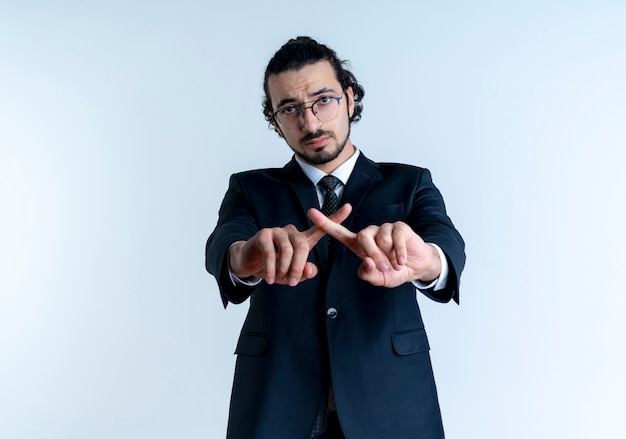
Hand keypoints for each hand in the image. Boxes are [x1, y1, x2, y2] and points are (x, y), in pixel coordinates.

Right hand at [229, 204, 352, 285]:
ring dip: (284, 269)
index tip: (349, 207)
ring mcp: (277, 231)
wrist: (250, 264)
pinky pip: (270, 252)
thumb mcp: (292, 275)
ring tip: (279, 280)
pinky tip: (270, 279)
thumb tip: (310, 268)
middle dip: (298, 267)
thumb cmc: (276, 268)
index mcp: (302, 239)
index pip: (321, 228)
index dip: (335, 218)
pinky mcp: (263, 234)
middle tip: (293, 282)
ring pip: (287, 250)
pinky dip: (271, 268)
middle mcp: (291, 232)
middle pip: (302, 246)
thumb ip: (305, 273)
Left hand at [308, 204, 440, 287]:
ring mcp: (384, 228)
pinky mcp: (399, 226)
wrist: (417, 267)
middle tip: (384, 268)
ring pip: (380, 238)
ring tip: (396, 263)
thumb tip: (366, 263)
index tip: (311, 213)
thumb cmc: (394, 271)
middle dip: (373, 255)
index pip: (338, 232)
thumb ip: (369, 274)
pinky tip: (402, 260)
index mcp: (359, 245)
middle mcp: (369, 233)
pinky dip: (399, 252)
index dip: (325, 223)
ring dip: (389, 256)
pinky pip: (396, 237)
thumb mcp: (379, 279)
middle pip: (362, 237)